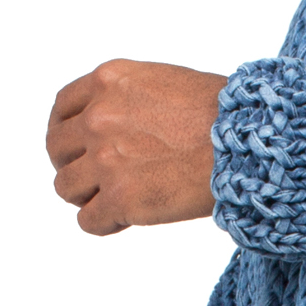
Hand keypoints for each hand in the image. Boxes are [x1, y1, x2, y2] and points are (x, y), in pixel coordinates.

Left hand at [46, 59, 224, 233]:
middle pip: (56, 149)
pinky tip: (124, 220)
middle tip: (92, 179)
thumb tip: (119, 126)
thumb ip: (129, 99)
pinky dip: (103, 223)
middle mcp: (99, 117)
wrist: (249, 143)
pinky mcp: (120, 198)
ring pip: (65, 187)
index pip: (62, 108)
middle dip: (71, 165)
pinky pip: (88, 221)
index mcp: (109, 81)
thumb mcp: (165, 82)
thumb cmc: (225, 114)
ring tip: (112, 201)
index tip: (76, 148)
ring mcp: (105, 159)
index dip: (66, 132)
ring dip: (85, 196)